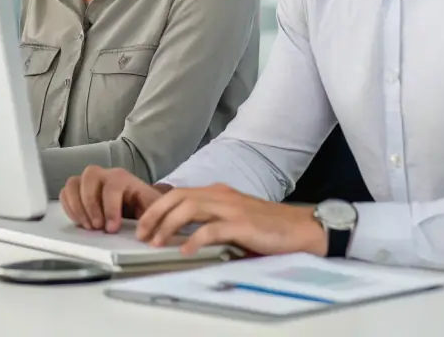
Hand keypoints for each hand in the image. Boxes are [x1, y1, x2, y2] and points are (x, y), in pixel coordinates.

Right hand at [60, 166, 165, 233]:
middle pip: (90, 177)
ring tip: (88, 226)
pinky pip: (65, 192)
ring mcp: (88, 181)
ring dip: (77, 207)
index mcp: (123, 178)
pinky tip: (80, 221)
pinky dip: (69, 207)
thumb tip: (145, 231)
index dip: (111, 208)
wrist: (135, 202)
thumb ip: (152, 215)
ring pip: (74, 183)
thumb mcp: (152, 208)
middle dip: (91, 204)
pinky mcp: (77, 189)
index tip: (111, 228)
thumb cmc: (142, 205)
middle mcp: (103, 175)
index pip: (113, 186)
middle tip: (97, 227)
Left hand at [135, 183, 326, 256]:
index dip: (158, 206)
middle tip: (142, 233)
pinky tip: (185, 250)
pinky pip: (212, 229)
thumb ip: (212, 220)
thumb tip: (185, 234)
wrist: (302, 228)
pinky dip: (194, 239)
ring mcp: (231, 208)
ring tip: (156, 241)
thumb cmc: (269, 227)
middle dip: (155, 213)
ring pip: (190, 208)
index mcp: (218, 193)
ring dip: (168, 225)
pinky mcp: (242, 224)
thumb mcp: (235, 219)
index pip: (179, 193)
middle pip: (178, 197)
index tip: (145, 223)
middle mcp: (222, 195)